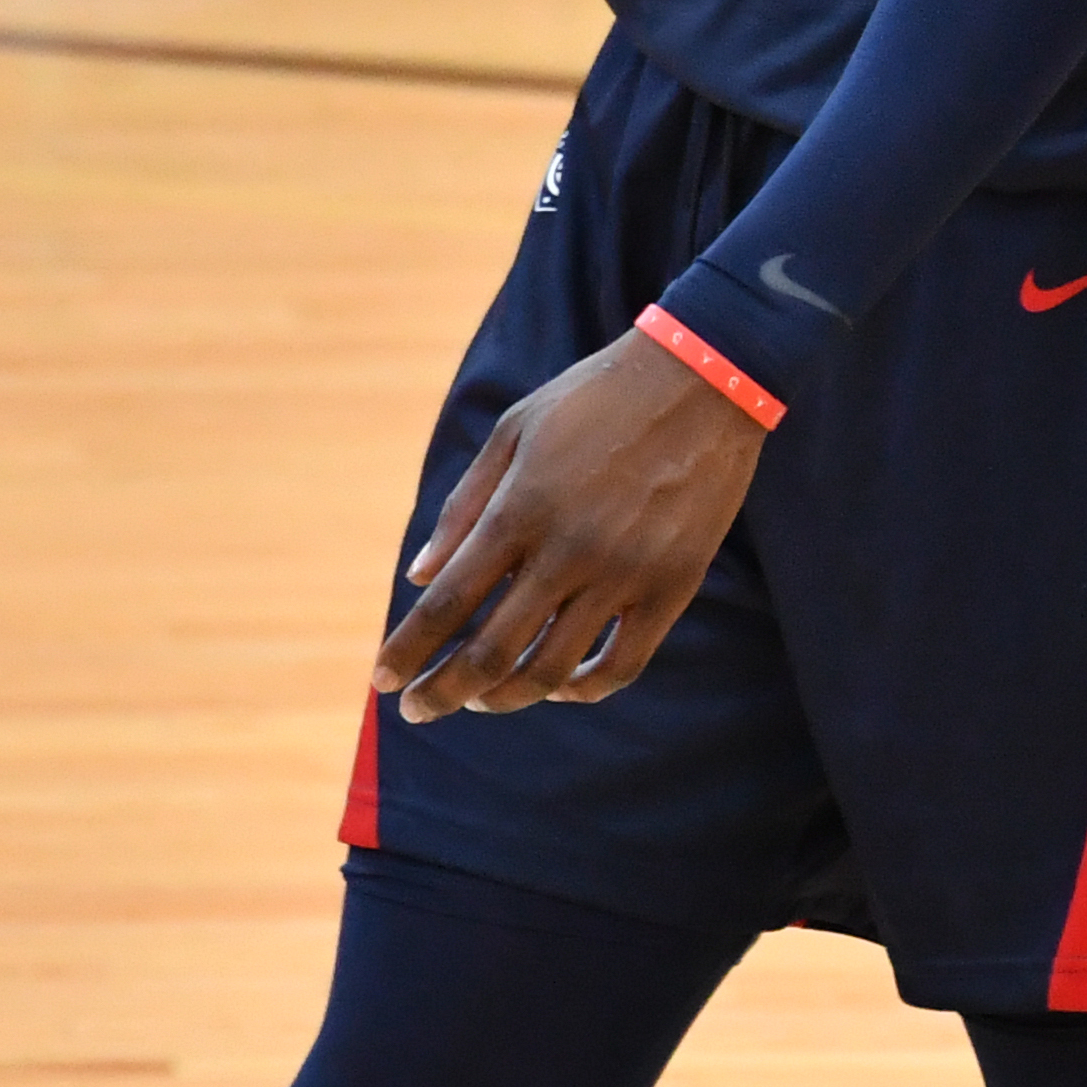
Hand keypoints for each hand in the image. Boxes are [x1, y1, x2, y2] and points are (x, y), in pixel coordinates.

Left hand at [372, 329, 770, 720]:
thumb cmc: (598, 397)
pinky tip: (560, 686)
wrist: (706, 377)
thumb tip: (420, 577)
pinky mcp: (672, 585)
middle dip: (440, 693)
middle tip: (417, 709)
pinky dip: (583, 690)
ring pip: (551, 670)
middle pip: (490, 652)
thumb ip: (464, 504)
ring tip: (481, 700)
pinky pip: (622, 664)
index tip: (381, 680)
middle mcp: (569, 549)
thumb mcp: (515, 429)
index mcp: (521, 508)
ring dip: (503, 698)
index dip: (406, 650)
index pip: (446, 604)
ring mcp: (625, 572)